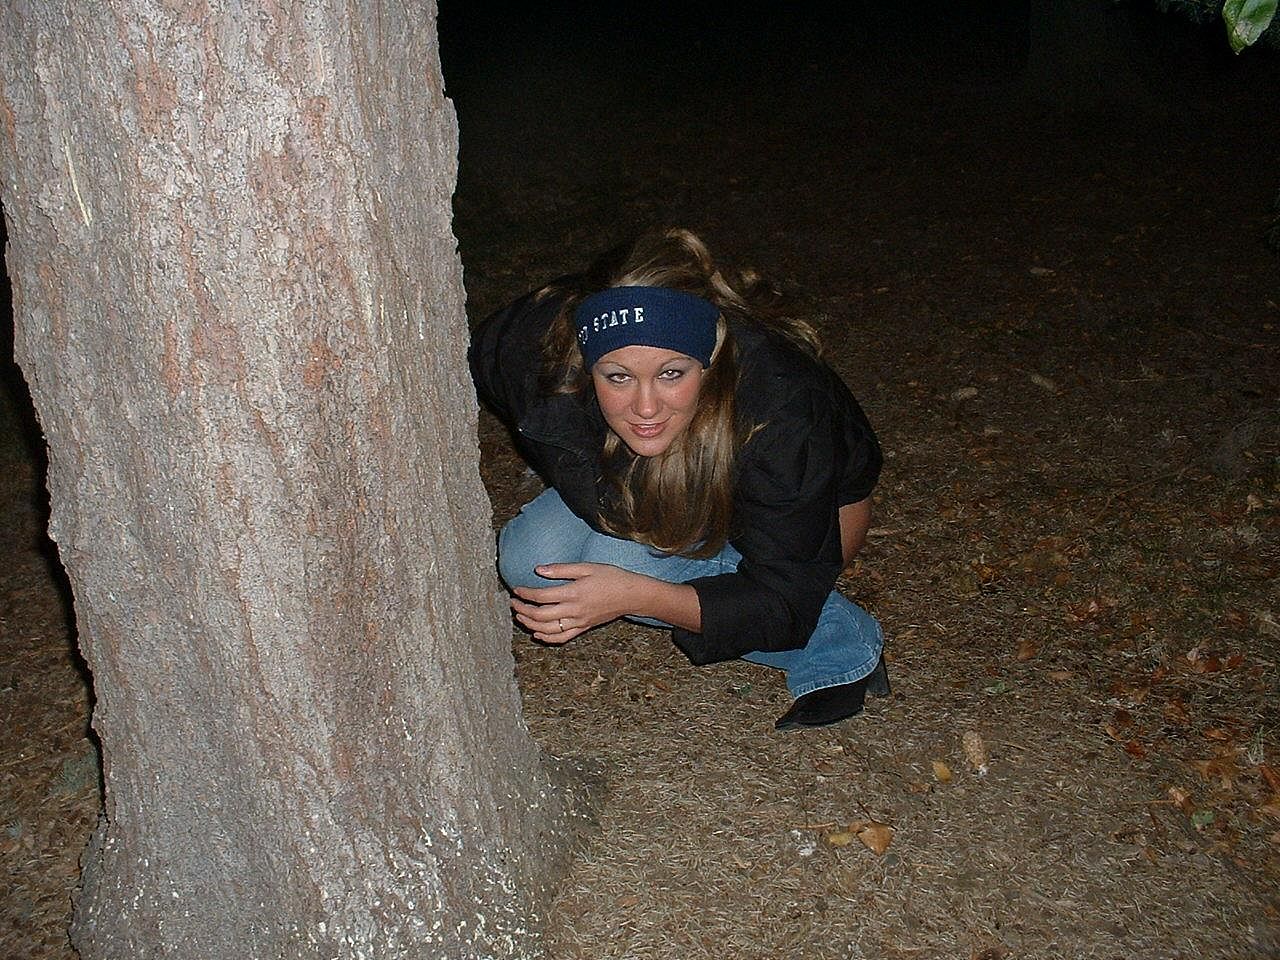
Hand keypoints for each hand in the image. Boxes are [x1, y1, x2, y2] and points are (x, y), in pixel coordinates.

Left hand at [509, 562, 640, 643]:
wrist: (632, 595)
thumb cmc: (611, 577)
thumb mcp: (587, 567)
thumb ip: (561, 569)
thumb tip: (538, 569)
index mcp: (573, 593)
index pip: (541, 596)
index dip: (525, 593)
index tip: (516, 589)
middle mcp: (574, 610)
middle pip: (540, 615)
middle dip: (523, 610)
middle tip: (513, 603)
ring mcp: (579, 622)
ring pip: (548, 630)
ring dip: (530, 624)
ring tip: (520, 617)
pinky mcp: (584, 628)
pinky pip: (562, 638)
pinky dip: (547, 638)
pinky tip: (537, 633)